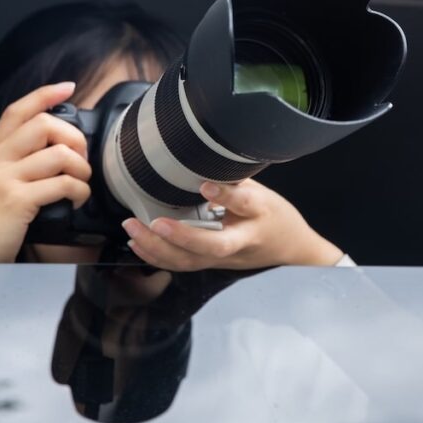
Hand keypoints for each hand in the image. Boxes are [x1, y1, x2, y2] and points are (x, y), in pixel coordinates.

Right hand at [0, 82, 90, 262]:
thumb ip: (15, 163)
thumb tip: (55, 149)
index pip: (17, 111)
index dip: (44, 94)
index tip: (68, 87)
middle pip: (43, 124)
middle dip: (74, 137)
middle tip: (81, 157)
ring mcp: (3, 179)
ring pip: (59, 153)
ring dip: (81, 167)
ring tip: (82, 182)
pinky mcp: (16, 200)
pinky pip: (62, 183)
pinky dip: (80, 190)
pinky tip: (78, 199)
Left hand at [122, 179, 343, 270]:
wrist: (290, 248)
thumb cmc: (275, 216)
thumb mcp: (263, 190)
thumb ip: (235, 180)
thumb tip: (205, 157)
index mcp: (258, 215)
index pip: (244, 204)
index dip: (225, 195)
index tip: (205, 185)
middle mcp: (240, 241)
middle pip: (211, 246)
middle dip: (179, 237)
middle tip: (153, 221)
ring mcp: (224, 258)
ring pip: (190, 261)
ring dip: (158, 248)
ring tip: (133, 228)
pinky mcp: (211, 263)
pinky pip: (182, 264)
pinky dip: (155, 255)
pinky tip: (137, 243)